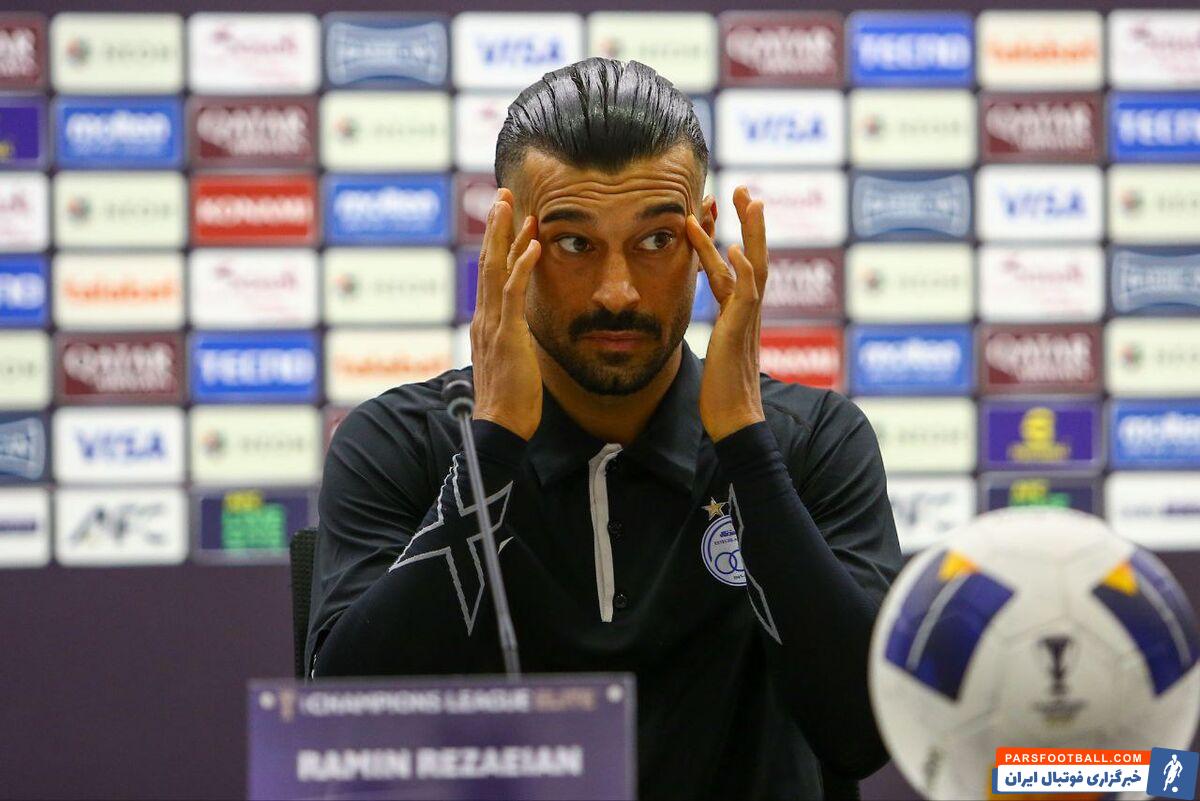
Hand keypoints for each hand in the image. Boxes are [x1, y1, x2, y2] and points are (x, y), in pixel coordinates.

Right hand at [469, 188, 542, 440]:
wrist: (501, 426)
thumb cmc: (510, 400)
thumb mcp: (510, 360)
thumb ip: (511, 339)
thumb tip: (518, 328)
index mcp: (485, 322)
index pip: (489, 273)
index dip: (496, 242)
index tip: (505, 216)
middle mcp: (484, 317)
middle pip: (486, 262)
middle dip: (495, 226)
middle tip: (503, 195)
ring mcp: (493, 325)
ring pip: (495, 270)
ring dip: (505, 235)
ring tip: (512, 205)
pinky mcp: (507, 335)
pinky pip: (514, 294)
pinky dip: (522, 266)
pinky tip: (533, 245)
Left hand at [686, 186, 767, 441]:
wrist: (733, 417)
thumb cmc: (722, 389)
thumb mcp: (718, 348)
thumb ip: (721, 328)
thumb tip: (716, 322)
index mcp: (739, 311)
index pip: (736, 265)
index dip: (728, 236)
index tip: (721, 208)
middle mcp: (748, 309)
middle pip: (754, 255)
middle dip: (749, 221)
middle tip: (744, 187)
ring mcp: (747, 318)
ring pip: (755, 266)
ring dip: (752, 233)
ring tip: (750, 201)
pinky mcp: (740, 331)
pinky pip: (746, 296)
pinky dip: (744, 272)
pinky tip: (739, 250)